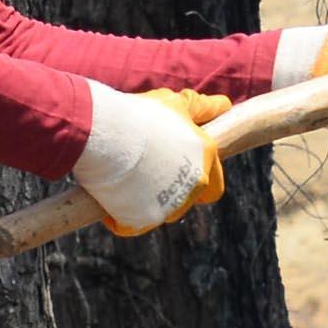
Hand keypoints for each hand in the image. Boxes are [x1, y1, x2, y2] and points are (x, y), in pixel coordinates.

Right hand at [73, 86, 227, 235]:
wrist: (102, 134)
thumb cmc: (138, 115)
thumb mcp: (173, 103)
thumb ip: (202, 108)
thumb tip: (225, 105)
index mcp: (204, 156)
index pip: (213, 185)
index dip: (196, 180)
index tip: (172, 172)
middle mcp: (194, 185)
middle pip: (185, 201)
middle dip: (168, 191)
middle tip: (142, 171)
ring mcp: (170, 206)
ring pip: (160, 213)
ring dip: (146, 202)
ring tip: (124, 179)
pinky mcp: (143, 221)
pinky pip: (131, 224)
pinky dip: (120, 213)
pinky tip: (107, 195)